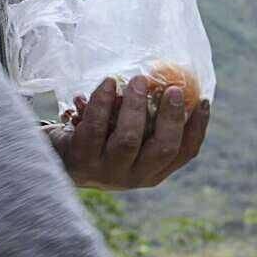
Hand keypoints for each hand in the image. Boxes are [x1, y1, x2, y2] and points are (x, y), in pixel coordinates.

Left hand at [52, 76, 210, 190]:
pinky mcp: (81, 160)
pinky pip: (95, 127)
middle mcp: (133, 177)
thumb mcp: (128, 137)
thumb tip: (176, 85)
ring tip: (139, 80)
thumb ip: (148, 123)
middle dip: (171, 116)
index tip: (202, 100)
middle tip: (173, 88)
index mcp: (153, 172)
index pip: (184, 153)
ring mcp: (106, 171)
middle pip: (161, 148)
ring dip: (136, 106)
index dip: (198, 127)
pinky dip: (103, 102)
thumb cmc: (99, 140)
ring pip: (129, 139)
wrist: (54, 158)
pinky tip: (109, 83)